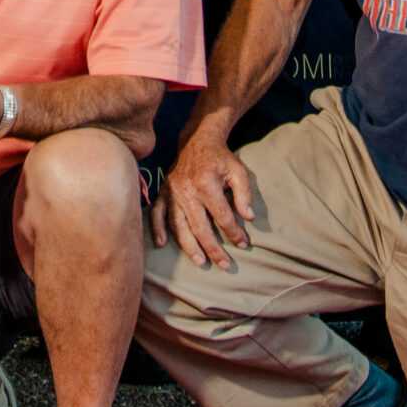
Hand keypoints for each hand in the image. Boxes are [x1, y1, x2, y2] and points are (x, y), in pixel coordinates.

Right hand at [154, 129, 254, 265]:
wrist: (197, 140)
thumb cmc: (221, 158)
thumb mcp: (238, 171)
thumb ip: (244, 194)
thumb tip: (249, 218)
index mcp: (206, 185)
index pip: (222, 217)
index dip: (234, 233)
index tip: (244, 244)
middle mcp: (186, 190)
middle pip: (200, 227)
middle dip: (214, 248)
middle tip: (225, 265)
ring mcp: (172, 192)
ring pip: (179, 225)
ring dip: (189, 246)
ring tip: (200, 261)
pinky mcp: (164, 191)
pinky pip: (157, 213)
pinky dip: (157, 228)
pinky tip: (161, 243)